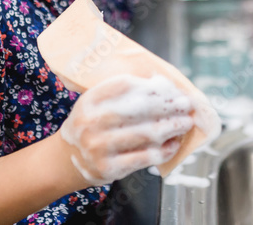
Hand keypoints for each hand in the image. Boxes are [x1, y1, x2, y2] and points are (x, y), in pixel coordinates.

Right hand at [58, 74, 194, 185]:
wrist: (67, 160)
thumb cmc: (91, 126)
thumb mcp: (96, 104)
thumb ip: (122, 95)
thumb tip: (162, 85)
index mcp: (89, 101)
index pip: (126, 85)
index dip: (152, 86)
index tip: (171, 88)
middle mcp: (91, 123)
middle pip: (140, 109)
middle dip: (168, 105)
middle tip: (186, 104)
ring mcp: (99, 147)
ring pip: (146, 134)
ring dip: (172, 126)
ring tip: (186, 122)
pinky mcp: (109, 169)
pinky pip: (145, 157)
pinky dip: (164, 150)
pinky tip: (174, 143)